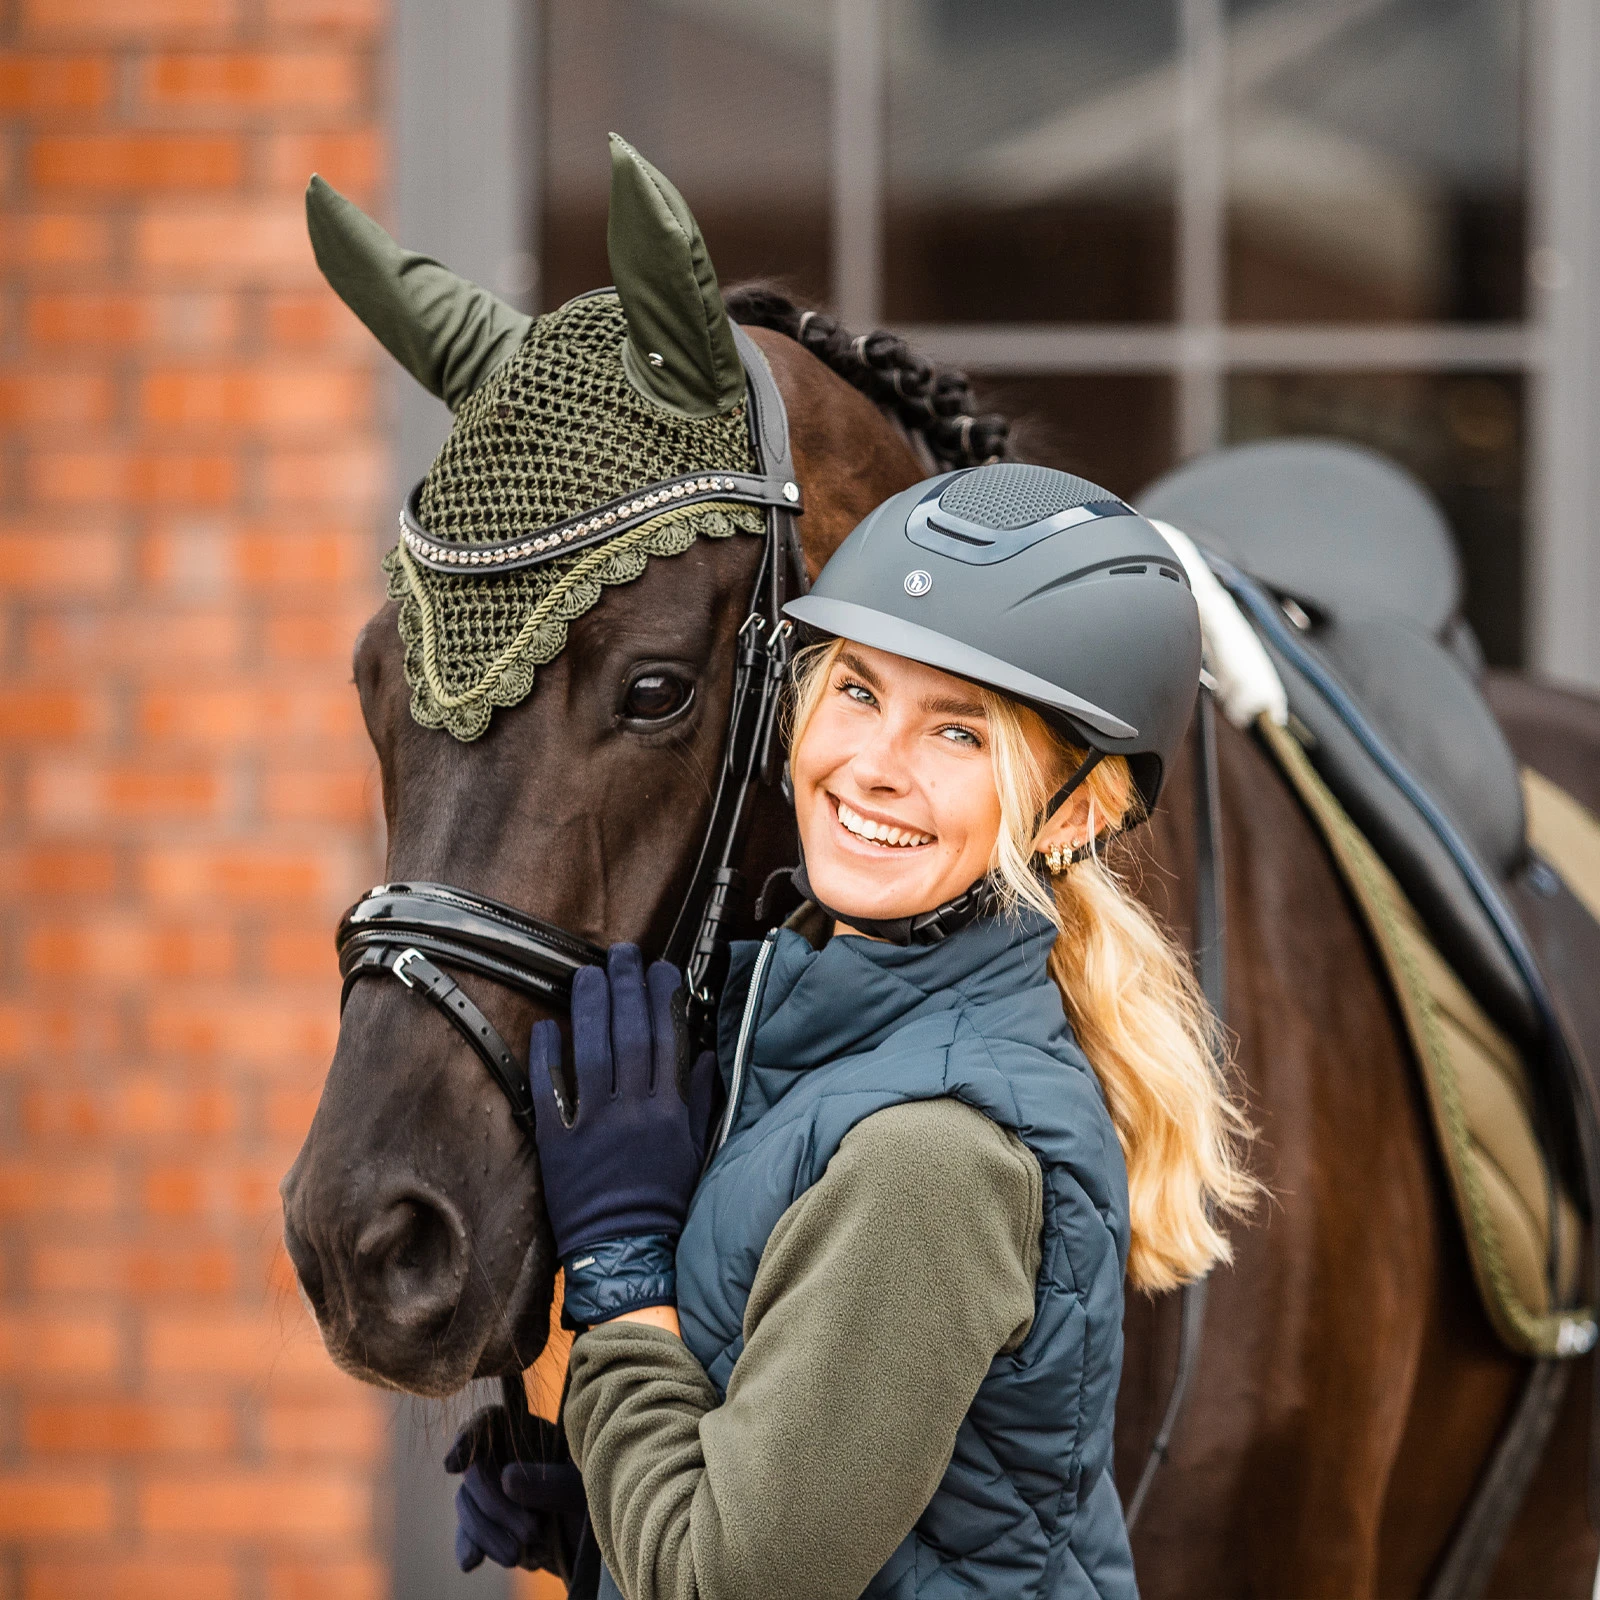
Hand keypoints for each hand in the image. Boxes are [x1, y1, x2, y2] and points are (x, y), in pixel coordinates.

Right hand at [445, 1404, 585, 1573]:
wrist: (601, 1541)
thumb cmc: (600, 1499)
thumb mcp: (584, 1488)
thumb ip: (552, 1483)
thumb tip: (506, 1479)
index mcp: (531, 1433)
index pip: (491, 1422)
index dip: (468, 1436)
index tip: (452, 1464)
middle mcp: (508, 1457)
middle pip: (477, 1470)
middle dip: (495, 1506)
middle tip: (530, 1532)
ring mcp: (497, 1491)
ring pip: (468, 1503)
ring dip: (487, 1532)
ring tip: (518, 1555)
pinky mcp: (492, 1523)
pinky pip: (469, 1531)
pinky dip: (469, 1545)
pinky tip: (472, 1562)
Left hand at [529, 944, 718, 1261]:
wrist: (627, 1257)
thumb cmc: (665, 1207)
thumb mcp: (696, 1153)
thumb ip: (699, 1102)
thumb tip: (701, 1056)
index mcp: (669, 1112)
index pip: (669, 1040)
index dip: (664, 999)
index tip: (660, 968)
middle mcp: (634, 1111)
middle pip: (631, 1035)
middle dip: (626, 989)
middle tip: (620, 954)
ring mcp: (595, 1126)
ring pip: (593, 1053)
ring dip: (590, 1009)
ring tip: (587, 974)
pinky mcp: (559, 1145)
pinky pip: (550, 1093)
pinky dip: (547, 1058)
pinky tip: (546, 1026)